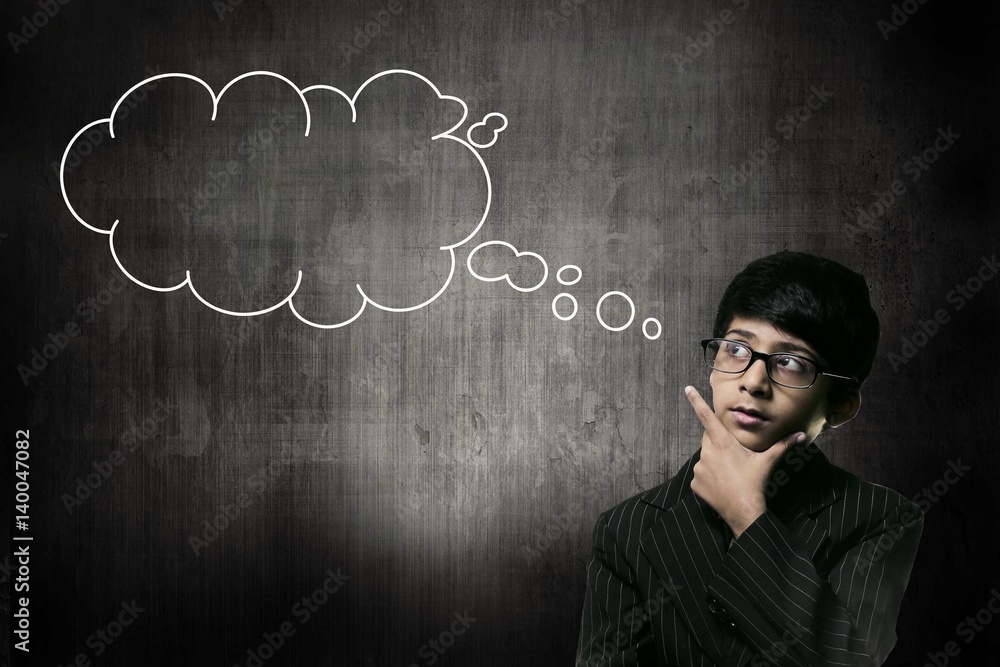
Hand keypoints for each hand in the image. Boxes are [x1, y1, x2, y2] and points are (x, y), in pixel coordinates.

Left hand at [684, 385, 805, 538]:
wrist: (744, 512)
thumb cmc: (755, 483)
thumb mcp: (768, 461)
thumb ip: (783, 445)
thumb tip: (801, 435)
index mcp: (722, 442)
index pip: (706, 416)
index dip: (696, 401)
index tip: (687, 389)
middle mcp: (707, 452)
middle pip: (709, 439)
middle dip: (719, 443)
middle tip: (734, 456)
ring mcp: (700, 468)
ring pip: (706, 459)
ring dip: (715, 462)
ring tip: (731, 475)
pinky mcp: (695, 483)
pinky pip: (702, 476)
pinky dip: (710, 479)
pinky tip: (723, 486)